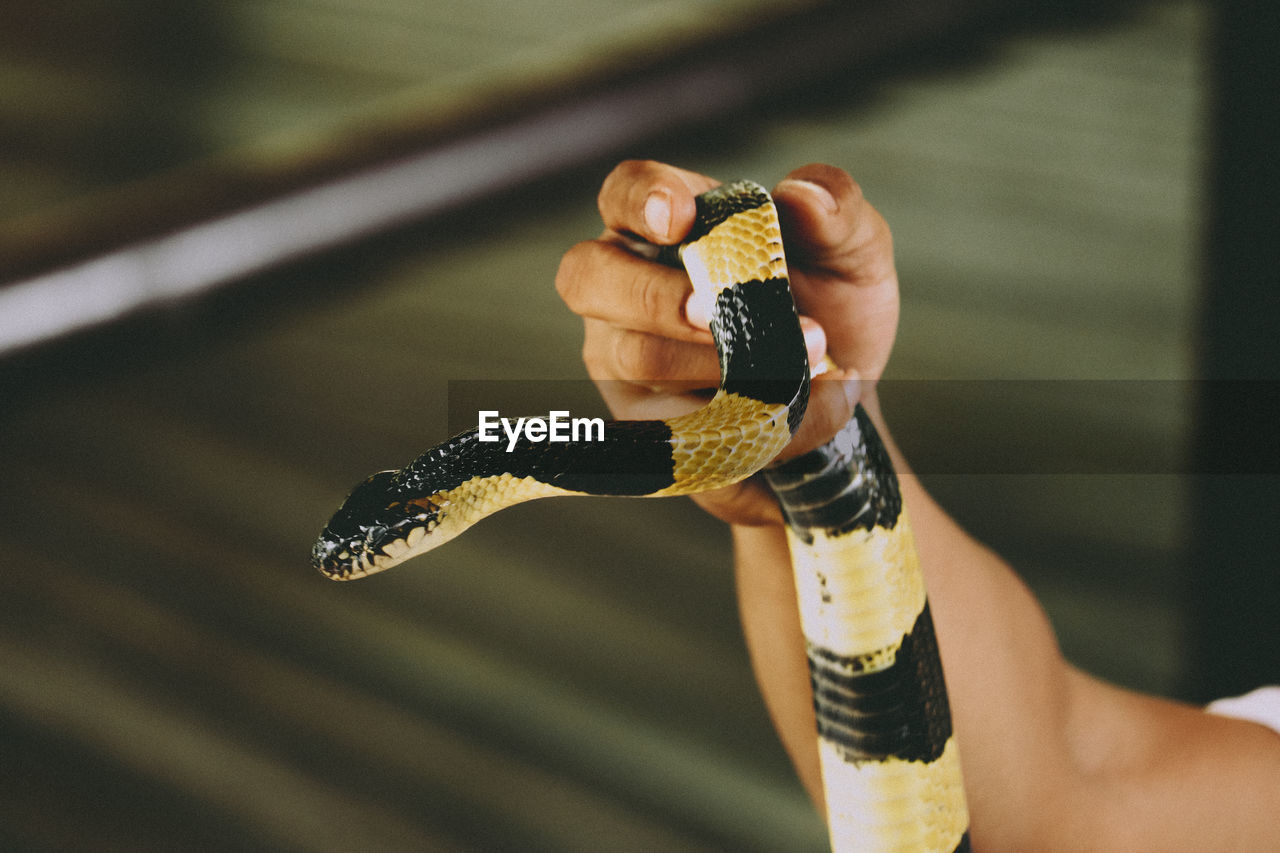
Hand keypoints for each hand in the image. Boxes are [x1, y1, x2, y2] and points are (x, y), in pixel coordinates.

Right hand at [556, 160, 899, 525]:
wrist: (843, 401)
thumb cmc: (833, 309)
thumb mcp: (854, 255)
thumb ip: (839, 214)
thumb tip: (804, 194)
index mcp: (669, 226)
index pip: (624, 194)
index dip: (641, 200)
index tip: (679, 219)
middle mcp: (628, 286)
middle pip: (589, 276)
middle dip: (653, 295)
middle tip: (714, 313)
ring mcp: (625, 356)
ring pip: (633, 355)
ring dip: (711, 362)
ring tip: (793, 367)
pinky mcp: (643, 422)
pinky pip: (665, 423)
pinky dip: (733, 419)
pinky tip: (788, 416)